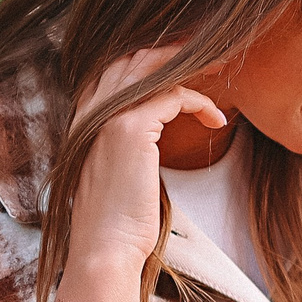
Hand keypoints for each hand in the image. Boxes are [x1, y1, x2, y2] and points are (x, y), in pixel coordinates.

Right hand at [63, 43, 226, 270]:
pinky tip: (216, 122)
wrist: (103, 250)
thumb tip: (151, 142)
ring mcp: (107, 117)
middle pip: (131, 59)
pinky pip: (173, 97)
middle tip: (206, 53)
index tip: (180, 65)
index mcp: (82, 122)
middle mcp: (90, 112)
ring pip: (151, 69)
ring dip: (189, 66)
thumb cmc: (114, 224)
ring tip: (219, 69)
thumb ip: (125, 149)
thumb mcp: (117, 175)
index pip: (113, 72)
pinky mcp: (130, 129)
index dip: (147, 62)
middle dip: (170, 51)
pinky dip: (200, 104)